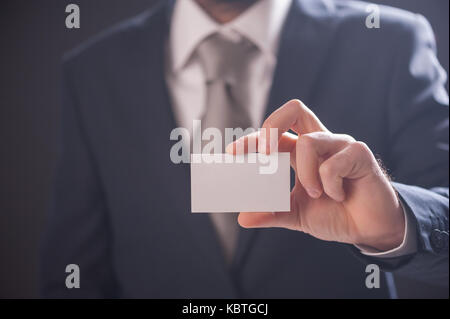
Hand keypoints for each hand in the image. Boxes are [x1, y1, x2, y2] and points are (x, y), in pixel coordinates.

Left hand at [226, 100, 404, 251]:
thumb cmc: (335, 213)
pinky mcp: (359, 154)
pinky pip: (333, 163)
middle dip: (272, 125)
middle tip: (264, 154)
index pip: (274, 133)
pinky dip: (329, 184)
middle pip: (294, 109)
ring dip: (305, 173)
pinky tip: (338, 195)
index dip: (251, 139)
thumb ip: (272, 213)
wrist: (369, 228)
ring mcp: (340, 145)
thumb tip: (243, 218)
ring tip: (314, 194)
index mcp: (302, 152)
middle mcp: (320, 142)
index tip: (232, 153)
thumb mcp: (297, 214)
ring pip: (309, 142)